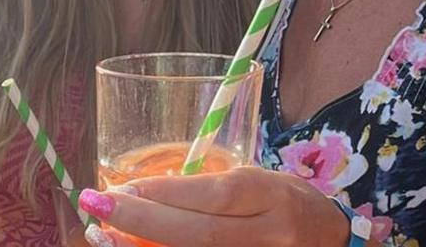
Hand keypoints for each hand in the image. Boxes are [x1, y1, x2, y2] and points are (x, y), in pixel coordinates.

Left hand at [78, 166, 349, 246]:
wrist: (328, 244)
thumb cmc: (287, 206)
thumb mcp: (261, 184)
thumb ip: (214, 191)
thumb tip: (145, 194)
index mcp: (274, 197)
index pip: (219, 195)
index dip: (168, 193)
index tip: (123, 187)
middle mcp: (270, 235)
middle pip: (199, 234)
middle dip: (142, 221)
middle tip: (97, 205)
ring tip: (102, 237)